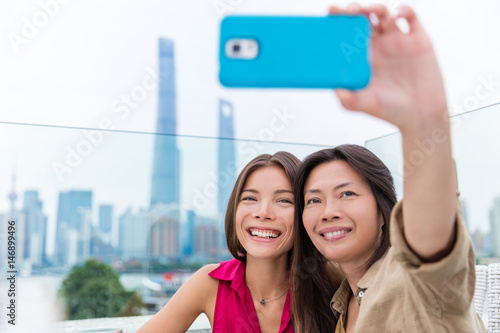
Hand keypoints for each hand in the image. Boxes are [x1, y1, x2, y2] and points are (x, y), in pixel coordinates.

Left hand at [332, 4, 447, 133]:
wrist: (422, 116)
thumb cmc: (391, 111)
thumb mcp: (368, 106)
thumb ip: (351, 100)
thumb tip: (336, 91)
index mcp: (363, 58)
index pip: (347, 33)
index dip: (339, 20)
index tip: (331, 13)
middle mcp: (379, 46)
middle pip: (363, 18)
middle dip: (354, 9)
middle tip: (349, 10)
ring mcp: (398, 41)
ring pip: (384, 14)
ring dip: (375, 7)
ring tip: (369, 10)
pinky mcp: (418, 40)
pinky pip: (411, 18)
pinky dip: (404, 10)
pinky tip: (397, 14)